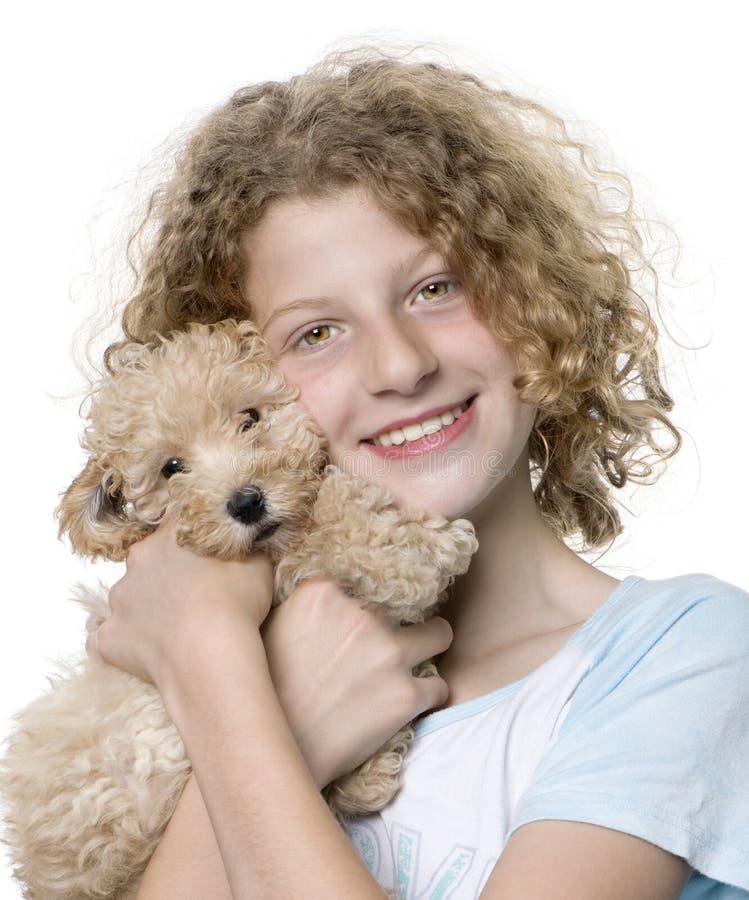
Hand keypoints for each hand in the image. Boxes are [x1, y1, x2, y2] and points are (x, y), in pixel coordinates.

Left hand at [91, 518, 273, 688]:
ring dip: (149, 606)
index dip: (195, 540)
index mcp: (169, 537)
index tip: (207, 556)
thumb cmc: (236, 604)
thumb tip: (246, 537)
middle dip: (169, 573)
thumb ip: (246, 544)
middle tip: (197, 595)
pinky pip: (112, 636)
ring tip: (179, 627)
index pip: (178, 524)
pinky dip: (130, 640)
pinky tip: (153, 650)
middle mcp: (137, 562)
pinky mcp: (109, 638)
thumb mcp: (258, 562)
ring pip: (131, 597)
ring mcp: (119, 601)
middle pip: (151, 560)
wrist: (209, 657)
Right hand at [260, 579, 452, 788]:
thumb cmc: (266, 692)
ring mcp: (388, 654)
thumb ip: (307, 603)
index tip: (370, 609)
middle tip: (390, 639)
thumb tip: (329, 593)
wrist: (276, 753)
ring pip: (439, 634)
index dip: (370, 596)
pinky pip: (439, 686)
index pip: (367, 577)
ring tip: (416, 660)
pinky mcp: (406, 696)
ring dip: (428, 647)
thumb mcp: (273, 627)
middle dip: (400, 620)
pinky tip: (410, 700)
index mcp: (323, 593)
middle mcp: (361, 615)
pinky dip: (427, 694)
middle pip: (406, 601)